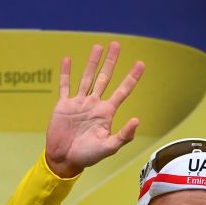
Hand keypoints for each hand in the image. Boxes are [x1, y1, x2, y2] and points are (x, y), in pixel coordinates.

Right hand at [45, 41, 144, 178]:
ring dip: (92, 62)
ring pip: (86, 77)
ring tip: (98, 47)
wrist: (64, 160)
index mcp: (106, 113)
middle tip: (116, 44)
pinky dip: (66, 73)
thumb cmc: (88, 156)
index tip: (141, 63)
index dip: (132, 77)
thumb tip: (137, 120)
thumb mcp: (108, 148)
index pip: (122, 91)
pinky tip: (67, 60)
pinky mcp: (64, 105)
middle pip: (104, 78)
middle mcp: (94, 104)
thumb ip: (123, 136)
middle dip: (111, 61)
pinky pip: (65, 86)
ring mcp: (79, 103)